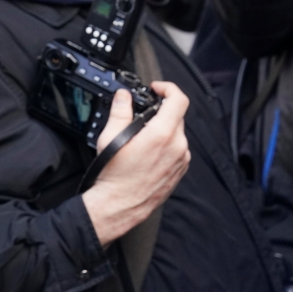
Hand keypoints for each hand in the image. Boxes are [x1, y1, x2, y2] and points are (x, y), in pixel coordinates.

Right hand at [83, 82, 190, 246]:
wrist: (121, 203)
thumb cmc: (115, 174)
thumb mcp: (110, 136)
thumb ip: (120, 111)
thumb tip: (123, 96)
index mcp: (162, 134)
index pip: (178, 100)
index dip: (168, 88)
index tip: (156, 88)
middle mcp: (178, 146)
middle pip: (176, 115)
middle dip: (160, 110)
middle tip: (142, 113)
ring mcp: (181, 159)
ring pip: (177, 132)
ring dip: (163, 127)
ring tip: (142, 135)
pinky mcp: (181, 169)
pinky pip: (178, 147)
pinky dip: (166, 142)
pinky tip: (148, 150)